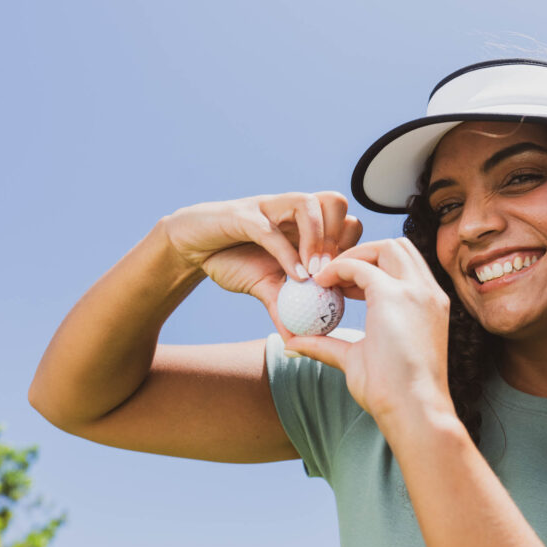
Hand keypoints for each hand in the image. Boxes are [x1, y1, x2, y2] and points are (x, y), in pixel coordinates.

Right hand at [163, 192, 361, 335]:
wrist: (194, 248)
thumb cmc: (233, 260)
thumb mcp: (265, 289)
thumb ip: (285, 311)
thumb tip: (300, 343)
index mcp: (304, 224)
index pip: (346, 221)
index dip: (352, 247)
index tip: (345, 279)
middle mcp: (291, 210)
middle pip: (336, 202)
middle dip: (342, 237)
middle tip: (333, 271)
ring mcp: (269, 207)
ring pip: (309, 203)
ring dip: (317, 238)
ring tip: (314, 272)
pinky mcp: (244, 214)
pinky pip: (270, 229)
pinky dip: (286, 253)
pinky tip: (294, 276)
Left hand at [285, 238, 455, 434]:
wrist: (412, 409)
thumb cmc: (391, 394)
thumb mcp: (356, 360)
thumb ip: (328, 345)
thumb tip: (293, 343)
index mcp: (429, 305)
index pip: (404, 266)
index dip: (373, 268)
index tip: (345, 287)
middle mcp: (428, 293)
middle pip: (398, 248)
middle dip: (364, 252)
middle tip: (334, 274)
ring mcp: (416, 291)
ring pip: (386, 246)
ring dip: (354, 254)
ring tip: (327, 277)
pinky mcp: (394, 295)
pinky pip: (360, 266)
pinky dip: (338, 268)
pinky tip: (320, 284)